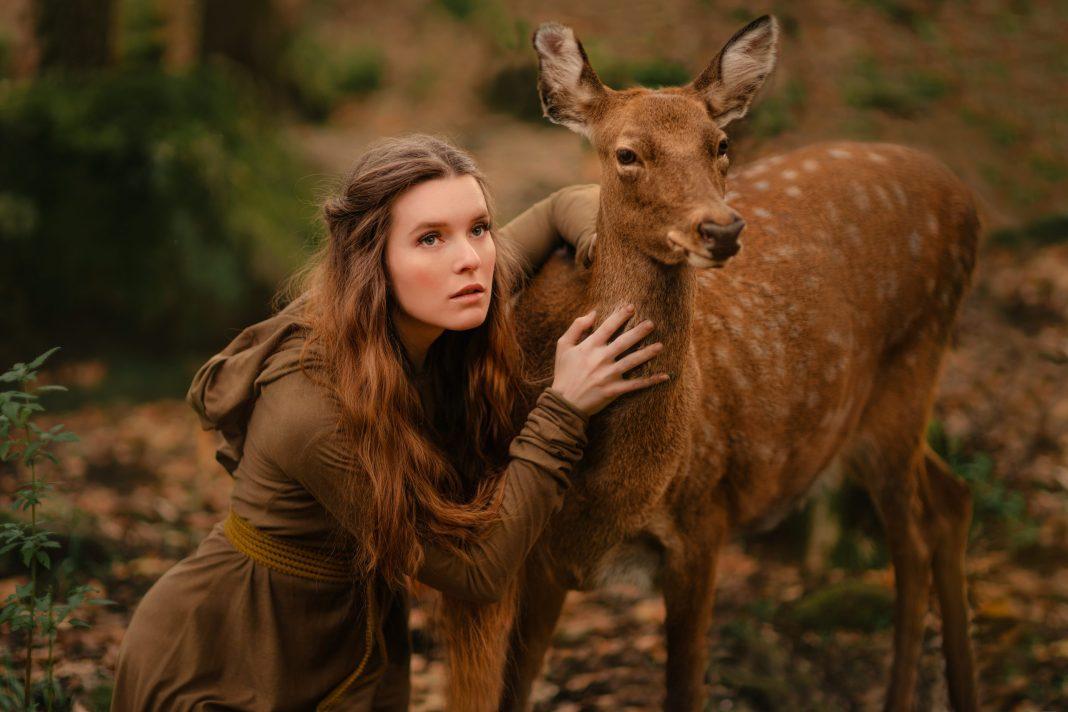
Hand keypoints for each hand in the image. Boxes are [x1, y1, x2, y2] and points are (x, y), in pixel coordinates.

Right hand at [550, 303, 668, 416]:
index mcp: (589, 347)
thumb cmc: (564, 372)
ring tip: (661, 346)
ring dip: (647, 353)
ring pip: (632, 361)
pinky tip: (664, 376)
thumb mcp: (563, 346)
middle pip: (623, 342)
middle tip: (651, 324)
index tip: (631, 307)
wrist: (564, 402)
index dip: (620, 316)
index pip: (607, 327)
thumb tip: (592, 313)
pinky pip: (635, 385)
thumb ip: (576, 327)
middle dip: (638, 332)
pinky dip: (650, 381)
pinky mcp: (614, 390)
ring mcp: (608, 375)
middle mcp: (600, 359)